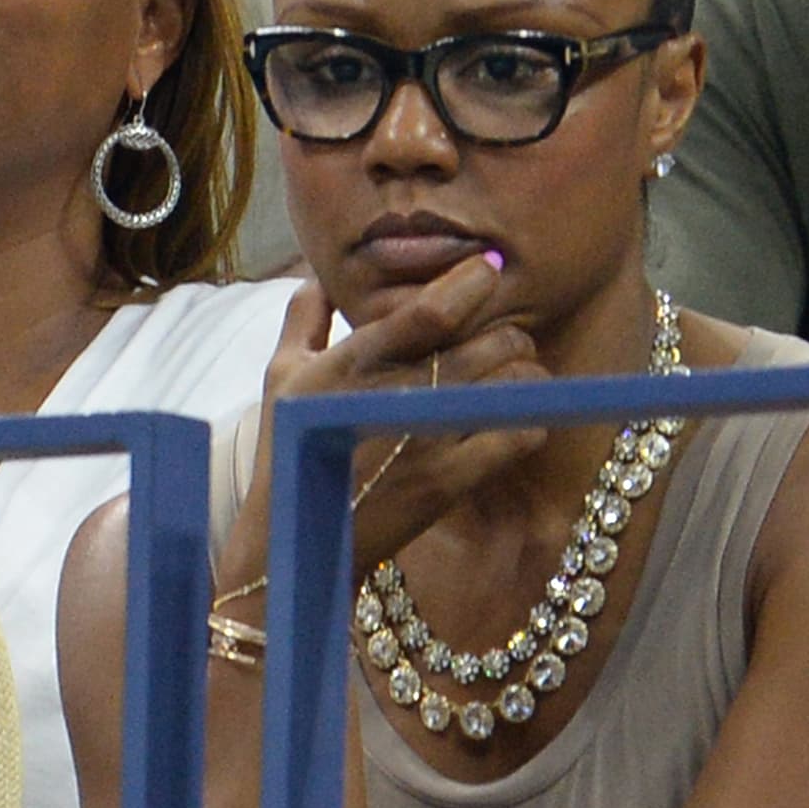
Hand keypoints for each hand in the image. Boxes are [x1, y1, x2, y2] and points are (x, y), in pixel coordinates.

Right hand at [217, 256, 548, 595]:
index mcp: (353, 361)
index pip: (430, 310)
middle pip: (489, 342)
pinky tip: (514, 417)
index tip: (490, 268)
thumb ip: (303, 317)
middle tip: (507, 335)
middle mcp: (393, 395)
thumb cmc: (289, 450)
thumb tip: (321, 273)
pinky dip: (528, 419)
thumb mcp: (279, 375)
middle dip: (509, 331)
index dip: (471, 282)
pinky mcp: (449, 483)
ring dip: (523, 372)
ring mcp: (427, 442)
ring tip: (514, 374)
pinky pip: (518, 436)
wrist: (295, 539)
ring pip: (512, 383)